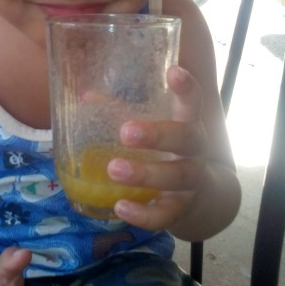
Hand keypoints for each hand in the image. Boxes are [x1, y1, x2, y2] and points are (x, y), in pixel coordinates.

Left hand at [107, 65, 207, 230]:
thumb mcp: (152, 127)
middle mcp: (195, 151)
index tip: (173, 71)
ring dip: (145, 173)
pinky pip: (166, 214)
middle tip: (126, 132)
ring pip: (177, 176)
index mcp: (188, 123)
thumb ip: (121, 112)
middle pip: (186, 138)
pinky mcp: (182, 209)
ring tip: (113, 169)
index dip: (186, 87)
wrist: (200, 194)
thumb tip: (84, 95)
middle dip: (157, 135)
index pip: (192, 101)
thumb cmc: (168, 149)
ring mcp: (192, 182)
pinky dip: (144, 214)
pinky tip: (120, 206)